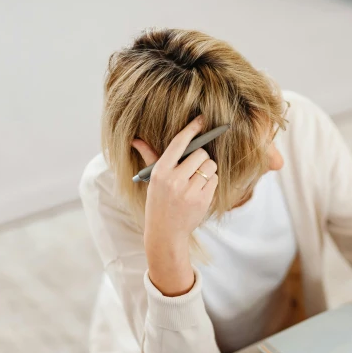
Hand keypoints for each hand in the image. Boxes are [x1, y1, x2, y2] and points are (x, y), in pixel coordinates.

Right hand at [132, 116, 218, 295]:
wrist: (165, 233)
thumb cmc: (158, 203)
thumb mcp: (153, 181)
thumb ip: (150, 158)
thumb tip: (136, 139)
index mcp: (160, 171)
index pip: (179, 143)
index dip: (192, 129)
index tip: (202, 120)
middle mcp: (175, 179)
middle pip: (200, 154)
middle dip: (201, 158)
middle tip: (195, 167)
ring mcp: (189, 191)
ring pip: (210, 166)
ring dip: (208, 170)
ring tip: (197, 180)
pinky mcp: (202, 200)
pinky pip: (215, 180)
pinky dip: (211, 183)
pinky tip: (201, 191)